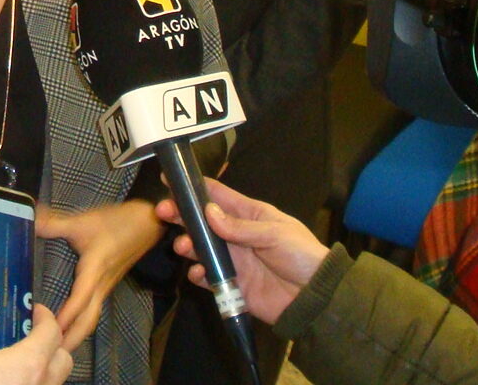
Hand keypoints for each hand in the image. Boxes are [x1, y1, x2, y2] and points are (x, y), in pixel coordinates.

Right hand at [0, 299, 71, 384]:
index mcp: (31, 363)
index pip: (52, 331)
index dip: (44, 316)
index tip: (31, 310)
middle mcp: (43, 384)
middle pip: (62, 357)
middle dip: (50, 343)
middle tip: (27, 335)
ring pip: (54, 380)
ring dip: (44, 367)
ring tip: (16, 361)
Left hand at [34, 200, 162, 349]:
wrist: (147, 223)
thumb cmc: (117, 223)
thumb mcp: (83, 221)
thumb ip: (55, 223)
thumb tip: (30, 221)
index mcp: (94, 271)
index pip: (80, 299)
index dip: (66, 315)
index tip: (50, 329)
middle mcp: (101, 285)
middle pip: (88, 319)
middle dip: (72, 338)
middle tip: (53, 353)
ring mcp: (105, 287)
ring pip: (91, 317)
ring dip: (77, 333)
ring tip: (58, 346)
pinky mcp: (106, 285)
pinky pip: (93, 310)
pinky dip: (81, 322)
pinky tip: (69, 325)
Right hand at [156, 178, 330, 323]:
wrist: (314, 298)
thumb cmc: (300, 256)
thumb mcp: (275, 234)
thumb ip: (240, 226)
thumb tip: (209, 212)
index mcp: (250, 215)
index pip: (219, 196)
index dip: (195, 187)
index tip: (170, 179)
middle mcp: (237, 235)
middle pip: (203, 222)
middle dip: (182, 215)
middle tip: (163, 212)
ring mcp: (234, 260)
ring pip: (201, 248)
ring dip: (188, 245)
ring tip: (183, 247)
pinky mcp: (232, 284)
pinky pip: (208, 277)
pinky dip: (199, 275)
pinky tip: (198, 274)